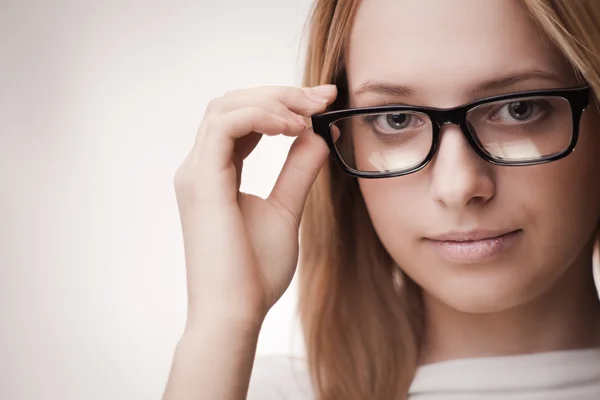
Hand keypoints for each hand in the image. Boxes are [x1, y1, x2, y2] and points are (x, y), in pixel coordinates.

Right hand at [173, 84, 337, 326]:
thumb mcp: (286, 210)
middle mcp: (200, 167)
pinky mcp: (201, 181)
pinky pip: (225, 126)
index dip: (281, 104)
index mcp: (216, 173)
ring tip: (306, 116)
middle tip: (321, 98)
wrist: (234, 312)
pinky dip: (259, 117)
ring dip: (271, 101)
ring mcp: (196, 172)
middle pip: (232, 103)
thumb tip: (318, 136)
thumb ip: (299, 171)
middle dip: (280, 95)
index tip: (321, 103)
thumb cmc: (255, 272)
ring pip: (225, 106)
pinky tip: (290, 128)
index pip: (242, 120)